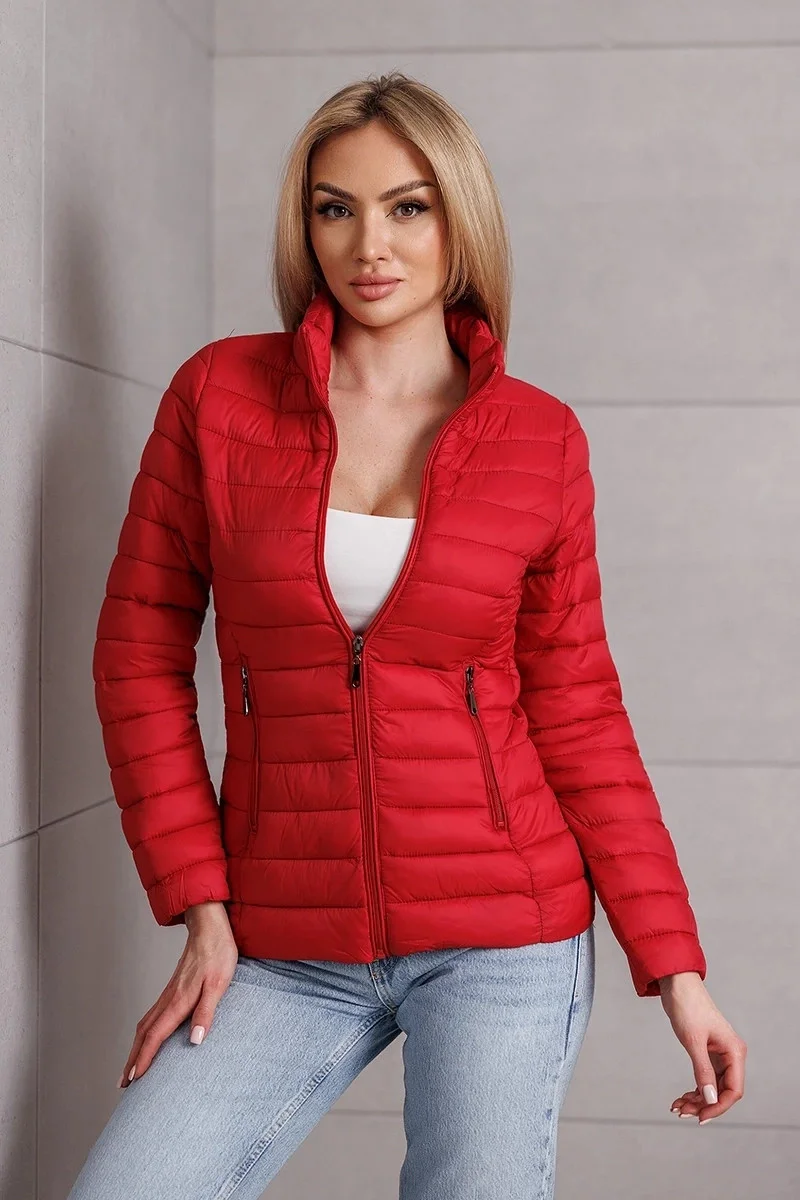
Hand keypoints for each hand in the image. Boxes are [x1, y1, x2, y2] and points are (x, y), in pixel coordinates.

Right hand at [117, 901, 238, 1087]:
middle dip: (132, 1059)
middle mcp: (168, 999)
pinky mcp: (171, 989)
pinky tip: (145, 1039)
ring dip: (135, 1048)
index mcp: (179, 1000)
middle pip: (143, 1034)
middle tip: (123, 1083)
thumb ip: (206, 1012)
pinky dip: (143, 1033)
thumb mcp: (219, 984)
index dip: (144, 1058)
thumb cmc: (218, 954)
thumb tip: (195, 1041)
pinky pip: (151, 1016)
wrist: (209, 927)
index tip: (135, 1079)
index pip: (156, 1035)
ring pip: (144, 1025)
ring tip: (130, 1068)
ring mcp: (168, 993)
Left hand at [658, 972, 746, 1123]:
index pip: (733, 1090)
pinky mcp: (707, 1052)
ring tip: (677, 1107)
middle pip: (722, 1091)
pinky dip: (694, 1089)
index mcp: (734, 1052)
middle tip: (681, 1112)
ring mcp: (719, 1054)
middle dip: (703, 1104)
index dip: (718, 1107)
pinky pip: (705, 1078)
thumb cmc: (687, 1007)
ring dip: (697, 1099)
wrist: (677, 985)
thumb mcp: (693, 1042)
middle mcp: (730, 1055)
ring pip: (712, 1087)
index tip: (700, 1117)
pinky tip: (682, 1097)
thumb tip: (710, 1100)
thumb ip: (703, 1072)